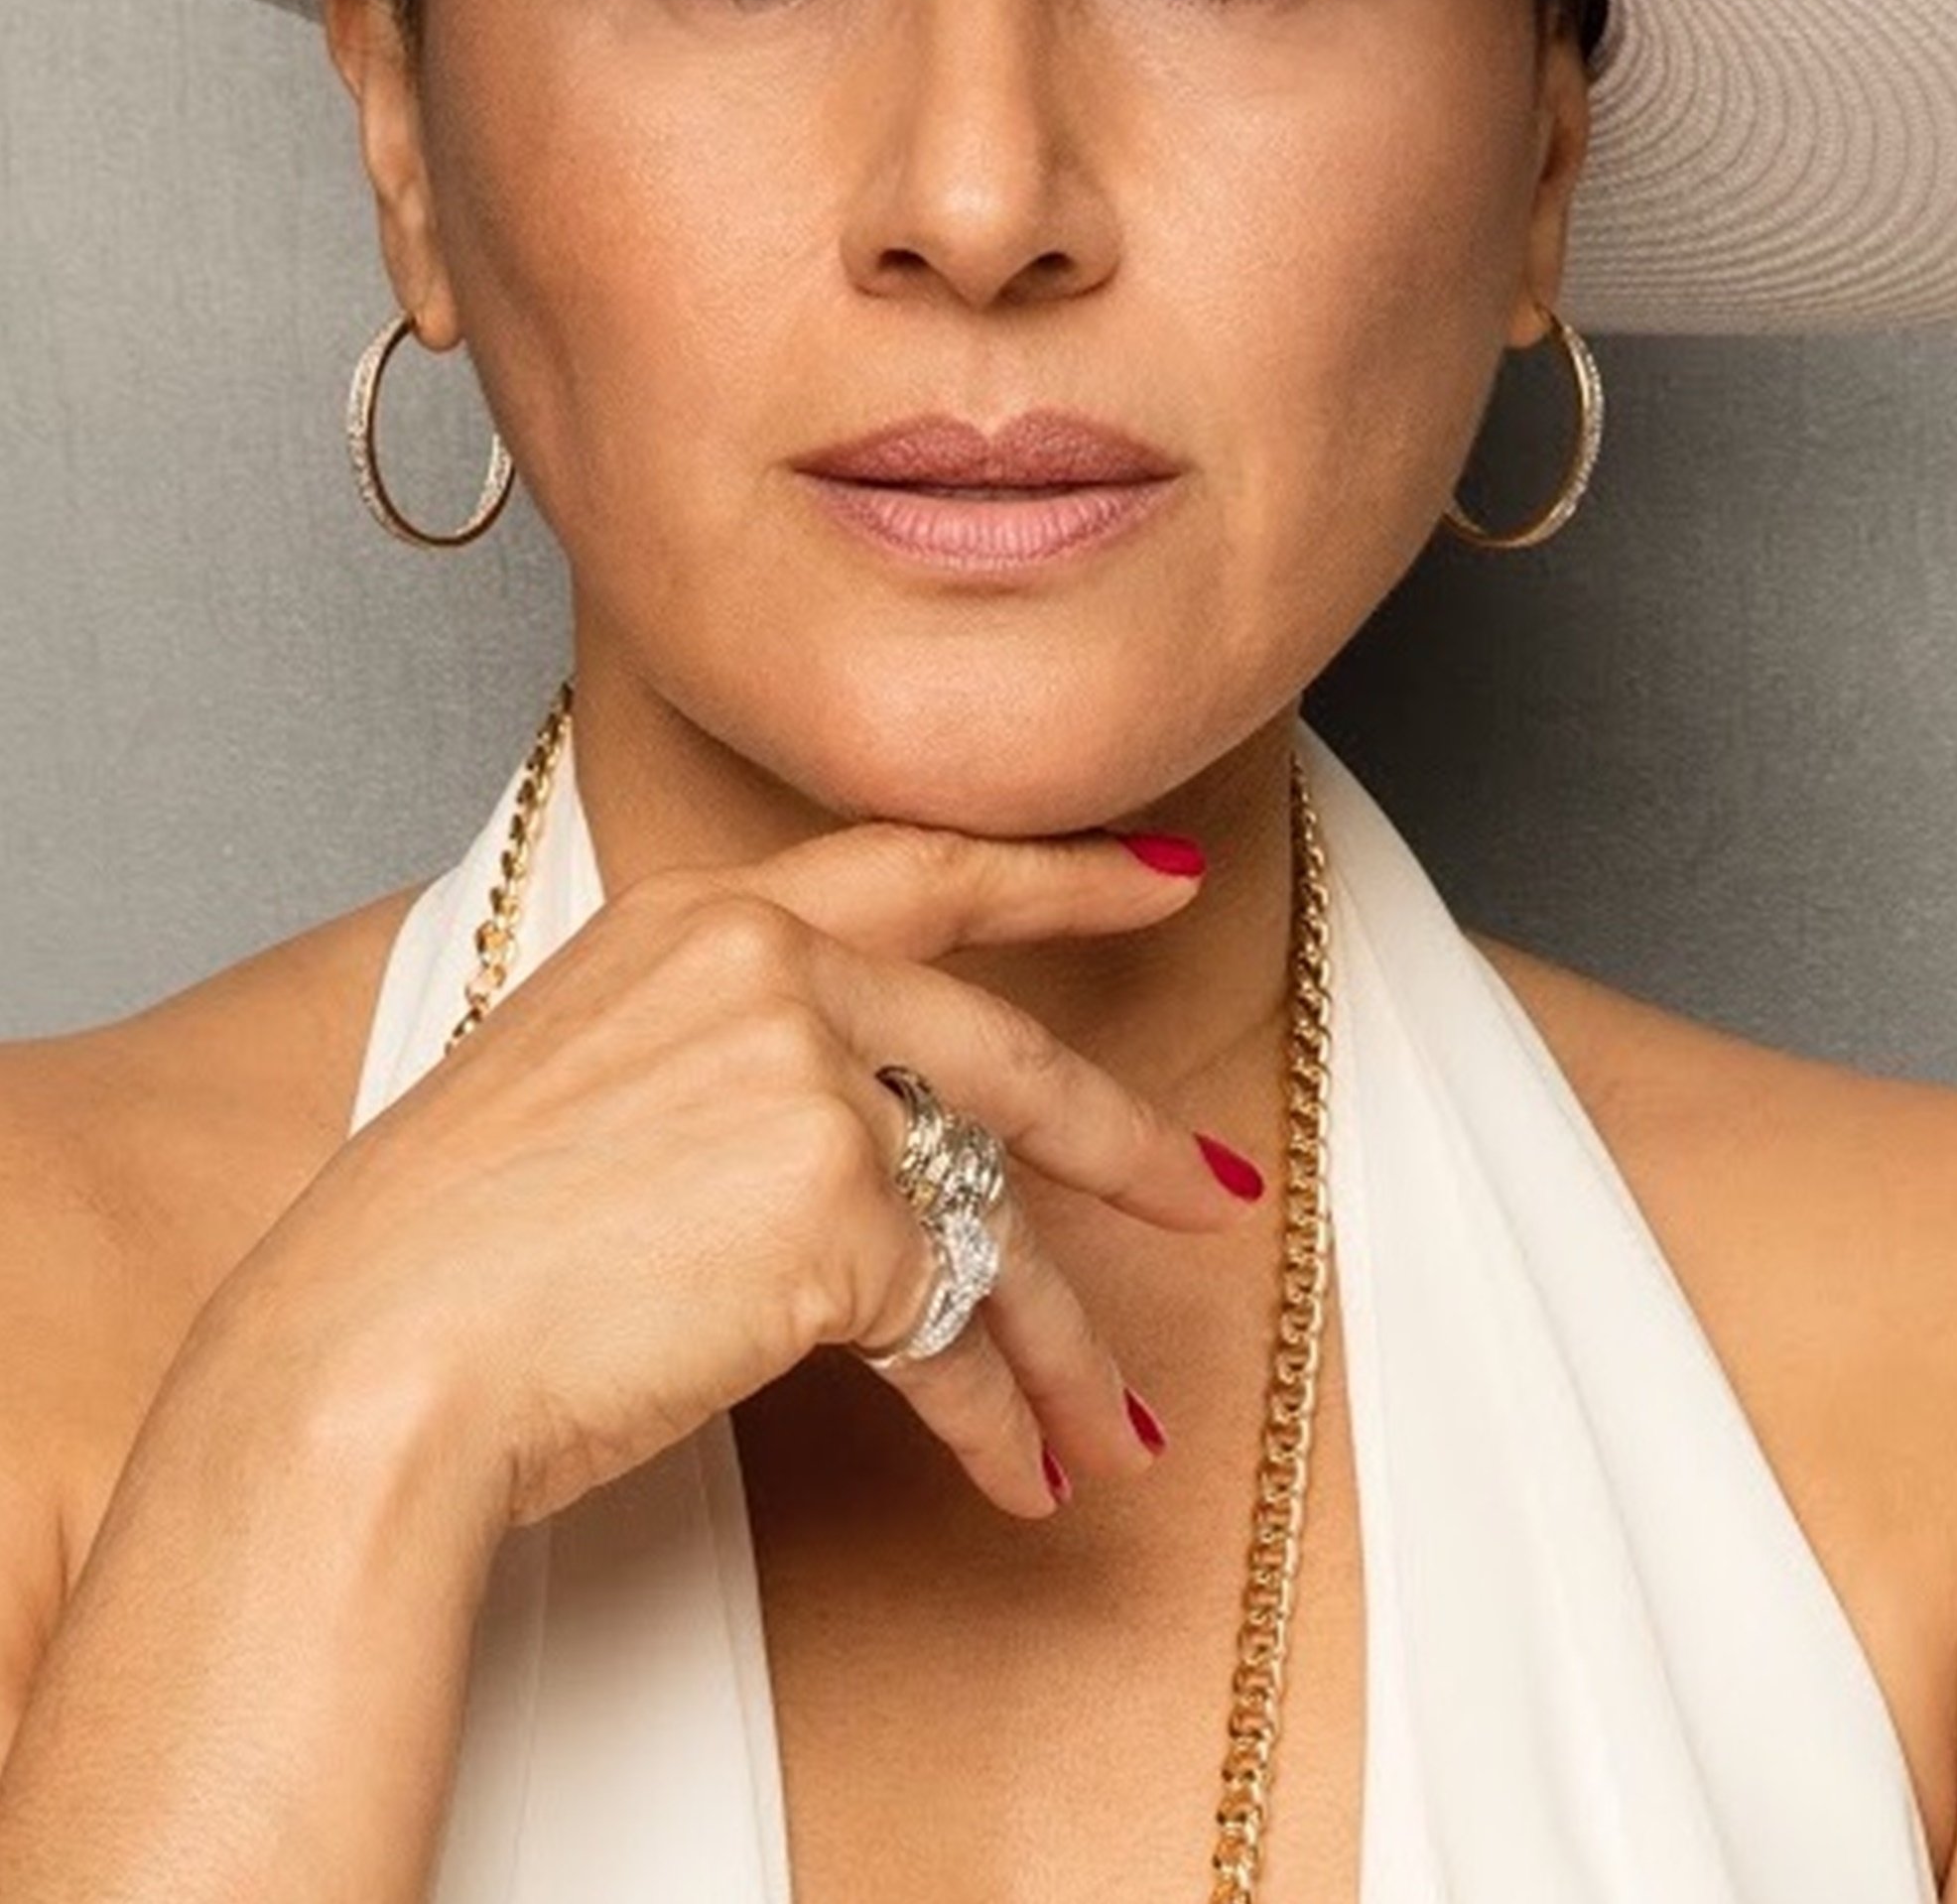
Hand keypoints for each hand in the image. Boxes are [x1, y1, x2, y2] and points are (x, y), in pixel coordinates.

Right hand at [225, 821, 1261, 1530]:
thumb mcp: (581, 1085)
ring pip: (986, 1209)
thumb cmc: (439, 1251)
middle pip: (997, 1045)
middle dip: (1120, 1138)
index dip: (1055, 875)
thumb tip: (859, 1152)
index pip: (914, 865)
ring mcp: (809, 1074)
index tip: (1161, 877)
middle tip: (1206, 1188)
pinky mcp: (838, 1203)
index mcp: (694, 915)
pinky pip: (950, 1324)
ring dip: (1061, 1337)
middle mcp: (766, 965)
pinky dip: (986, 1412)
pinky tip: (1012, 1471)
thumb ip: (726, 1063)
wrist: (371, 1356)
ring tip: (1119, 1419)